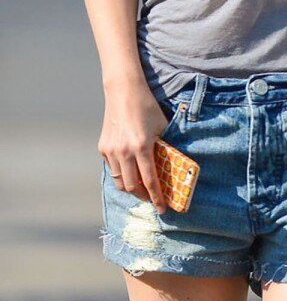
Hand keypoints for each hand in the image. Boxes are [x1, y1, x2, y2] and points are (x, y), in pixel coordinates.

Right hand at [99, 86, 171, 211]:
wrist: (123, 92)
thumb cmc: (147, 108)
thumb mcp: (162, 128)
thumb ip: (163, 149)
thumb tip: (169, 168)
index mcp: (142, 147)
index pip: (150, 181)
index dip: (157, 198)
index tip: (163, 208)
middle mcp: (124, 151)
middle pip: (132, 187)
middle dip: (143, 197)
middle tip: (152, 199)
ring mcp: (110, 150)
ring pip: (119, 181)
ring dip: (131, 189)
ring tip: (142, 189)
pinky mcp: (102, 147)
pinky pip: (112, 169)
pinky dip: (122, 175)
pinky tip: (130, 173)